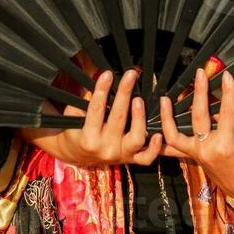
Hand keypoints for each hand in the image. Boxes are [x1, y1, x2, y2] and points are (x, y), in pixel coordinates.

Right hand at [17, 68, 163, 167]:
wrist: (77, 155)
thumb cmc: (76, 130)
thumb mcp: (74, 114)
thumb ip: (86, 99)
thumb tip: (103, 77)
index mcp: (88, 138)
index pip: (96, 110)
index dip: (102, 90)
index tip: (107, 74)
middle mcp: (105, 149)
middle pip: (118, 118)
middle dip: (124, 93)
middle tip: (130, 74)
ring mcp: (120, 156)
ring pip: (136, 138)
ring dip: (140, 117)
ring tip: (139, 99)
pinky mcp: (130, 160)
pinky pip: (146, 158)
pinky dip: (154, 148)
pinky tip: (159, 133)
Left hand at [158, 68, 233, 204]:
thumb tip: (227, 97)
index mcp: (224, 146)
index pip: (225, 113)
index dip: (227, 93)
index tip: (227, 76)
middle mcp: (206, 150)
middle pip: (198, 116)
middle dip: (199, 92)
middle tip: (199, 74)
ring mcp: (196, 154)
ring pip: (175, 135)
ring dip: (167, 117)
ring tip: (165, 99)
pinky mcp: (191, 157)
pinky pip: (172, 148)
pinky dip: (162, 139)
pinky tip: (154, 127)